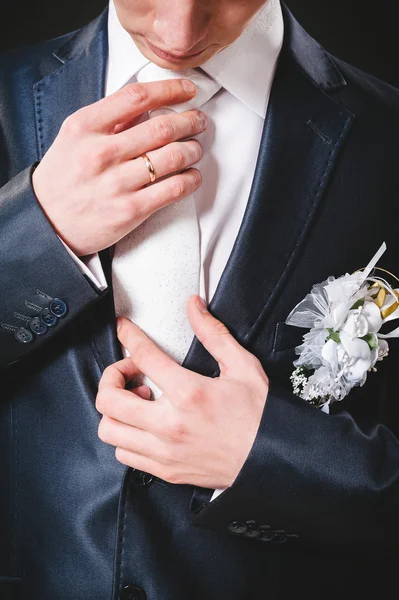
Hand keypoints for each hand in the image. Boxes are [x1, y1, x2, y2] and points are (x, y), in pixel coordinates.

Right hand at [32, 79, 206, 256]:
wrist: (48, 223)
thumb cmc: (64, 178)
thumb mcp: (75, 138)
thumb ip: (109, 120)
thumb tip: (152, 105)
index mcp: (85, 127)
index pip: (137, 96)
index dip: (170, 89)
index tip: (187, 90)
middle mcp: (101, 153)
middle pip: (162, 127)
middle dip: (190, 120)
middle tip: (198, 121)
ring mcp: (117, 184)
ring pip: (174, 157)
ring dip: (193, 150)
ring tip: (194, 149)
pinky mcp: (131, 210)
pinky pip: (174, 189)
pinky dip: (191, 179)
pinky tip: (192, 175)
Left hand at [96, 296, 268, 488]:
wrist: (272, 458)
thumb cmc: (259, 416)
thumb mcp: (242, 366)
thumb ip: (214, 334)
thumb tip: (195, 308)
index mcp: (189, 393)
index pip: (143, 356)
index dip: (128, 336)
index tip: (124, 330)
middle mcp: (170, 425)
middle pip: (109, 399)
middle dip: (111, 377)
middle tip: (130, 371)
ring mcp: (164, 451)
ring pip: (109, 430)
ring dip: (115, 410)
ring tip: (137, 401)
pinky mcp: (165, 470)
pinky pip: (124, 455)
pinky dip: (125, 436)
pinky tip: (143, 425)